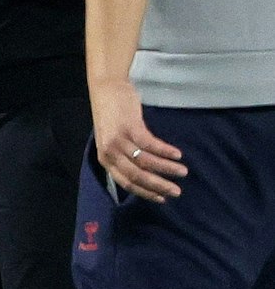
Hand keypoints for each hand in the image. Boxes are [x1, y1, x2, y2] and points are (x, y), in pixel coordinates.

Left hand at [91, 77, 185, 202]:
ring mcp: (118, 140)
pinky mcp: (129, 127)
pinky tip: (178, 154)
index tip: (162, 199)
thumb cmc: (113, 116)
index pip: (126, 183)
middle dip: (158, 186)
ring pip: (145, 162)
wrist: (107, 89)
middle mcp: (110, 153)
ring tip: (183, 171)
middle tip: (177, 192)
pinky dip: (165, 151)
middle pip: (136, 176)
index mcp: (106, 160)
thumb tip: (146, 175)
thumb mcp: (113, 141)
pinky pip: (150, 144)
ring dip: (166, 168)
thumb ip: (124, 157)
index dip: (145, 192)